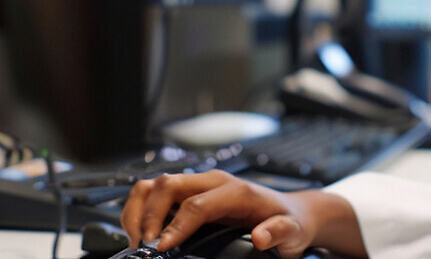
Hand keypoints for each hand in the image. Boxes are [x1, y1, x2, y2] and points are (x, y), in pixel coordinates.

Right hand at [120, 170, 365, 257]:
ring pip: (154, 185)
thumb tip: (262, 237)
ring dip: (138, 210)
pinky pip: (154, 194)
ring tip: (137, 239)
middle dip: (148, 215)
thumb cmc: (289, 222)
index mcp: (235, 190)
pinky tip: (142, 234)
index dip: (175, 226)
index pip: (196, 204)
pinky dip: (140, 211)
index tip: (161, 248)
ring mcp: (198, 185)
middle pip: (167, 185)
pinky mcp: (189, 194)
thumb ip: (279, 232)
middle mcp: (213, 182)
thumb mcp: (292, 231)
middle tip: (144, 246)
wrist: (291, 213)